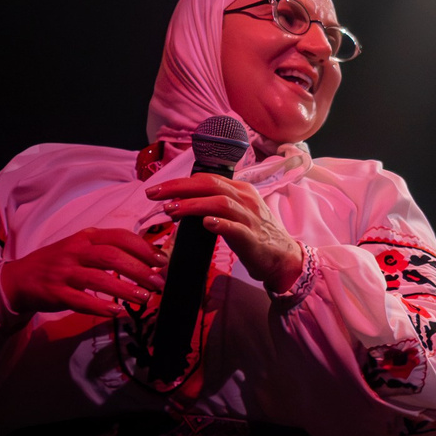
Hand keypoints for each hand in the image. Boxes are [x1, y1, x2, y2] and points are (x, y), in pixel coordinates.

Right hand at [0, 227, 166, 317]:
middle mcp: (74, 252)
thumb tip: (149, 260)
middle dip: (139, 270)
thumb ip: (109, 250)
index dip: (143, 248)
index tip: (162, 261)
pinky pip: (79, 300)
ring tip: (144, 298)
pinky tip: (116, 311)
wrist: (18, 279)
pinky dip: (99, 306)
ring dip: (124, 289)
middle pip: (112, 256)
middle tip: (158, 283)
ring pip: (98, 278)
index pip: (120, 237)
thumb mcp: (82, 248)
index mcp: (86, 238)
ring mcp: (63, 272)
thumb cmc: (60, 263)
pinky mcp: (54, 293)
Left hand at [146, 171, 305, 293]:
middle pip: (210, 185)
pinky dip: (220, 224)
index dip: (180, 182)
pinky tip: (206, 224)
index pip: (207, 178)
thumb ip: (216, 202)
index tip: (158, 190)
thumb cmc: (256, 234)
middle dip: (178, 187)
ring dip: (193, 205)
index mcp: (241, 190)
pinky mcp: (253, 238)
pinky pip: (236, 228)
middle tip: (153, 194)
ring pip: (220, 203)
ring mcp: (250, 218)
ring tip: (170, 211)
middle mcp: (246, 199)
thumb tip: (183, 200)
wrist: (283, 257)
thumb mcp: (238, 211)